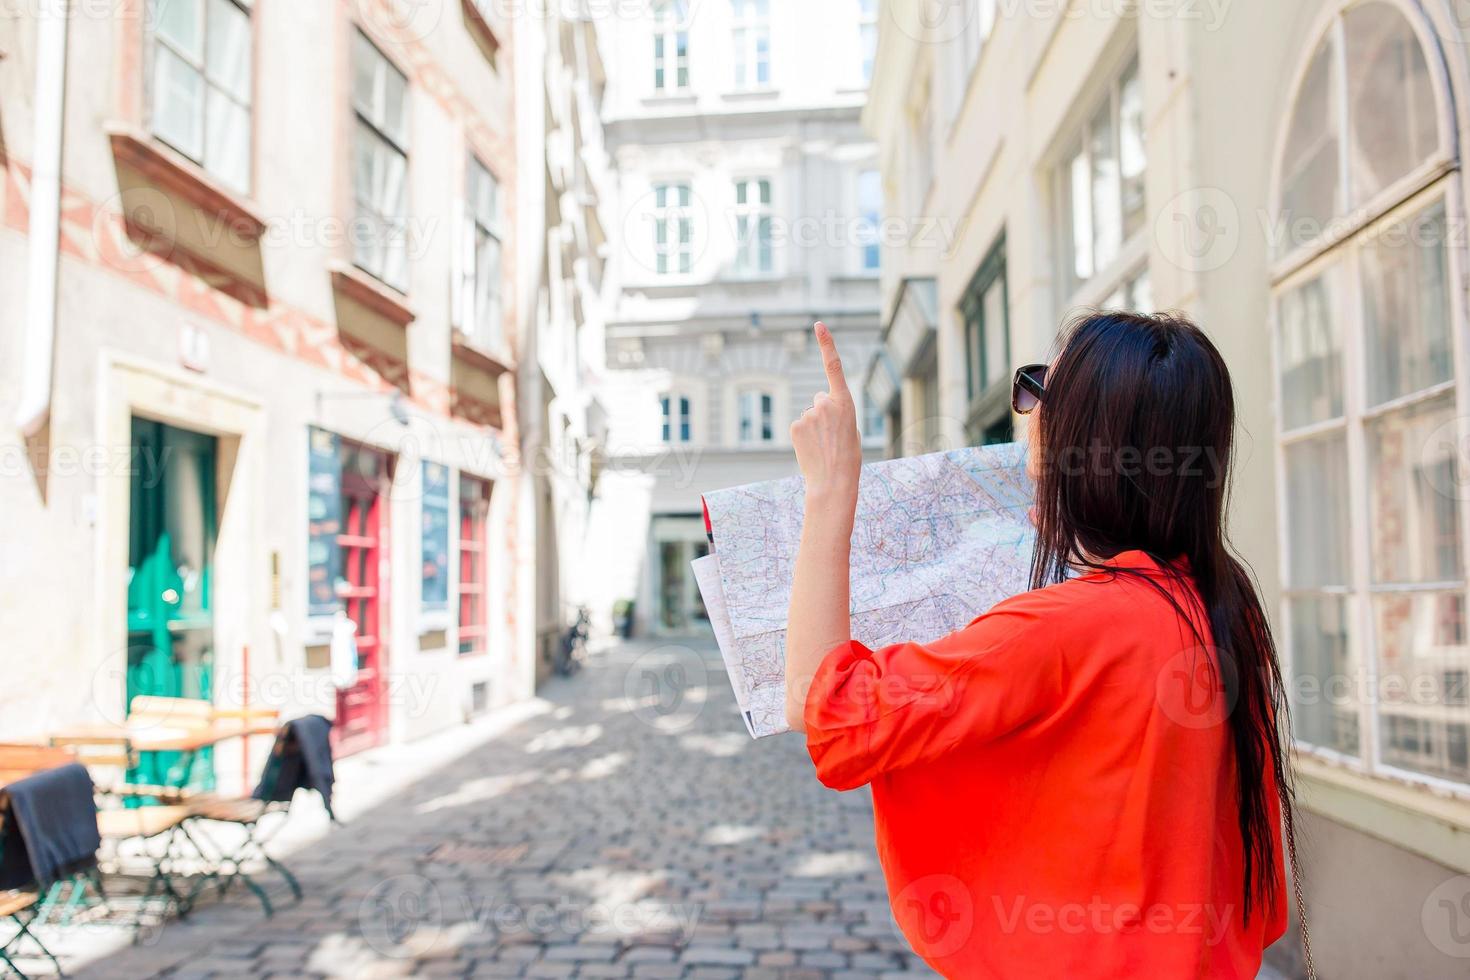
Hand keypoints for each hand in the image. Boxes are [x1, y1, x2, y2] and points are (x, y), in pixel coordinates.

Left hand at [790, 322, 861, 507]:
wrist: (834, 481)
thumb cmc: (848, 457)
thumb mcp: (850, 428)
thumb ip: (836, 411)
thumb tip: (816, 406)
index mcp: (845, 401)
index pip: (834, 366)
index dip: (826, 343)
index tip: (818, 325)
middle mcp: (825, 402)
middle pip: (819, 399)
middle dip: (823, 412)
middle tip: (831, 435)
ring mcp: (808, 413)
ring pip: (809, 414)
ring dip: (814, 427)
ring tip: (822, 445)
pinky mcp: (795, 425)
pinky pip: (799, 425)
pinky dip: (803, 435)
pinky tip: (811, 448)